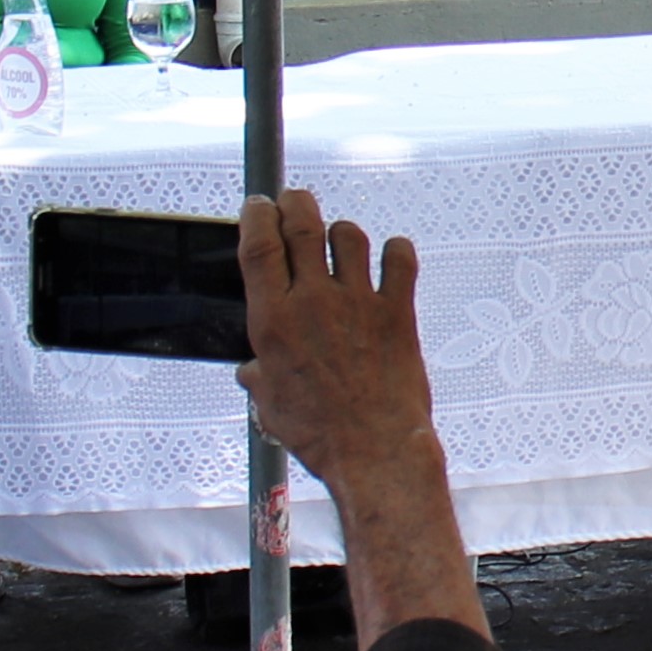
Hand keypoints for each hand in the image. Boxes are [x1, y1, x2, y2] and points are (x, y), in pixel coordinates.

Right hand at [236, 191, 485, 648]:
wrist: (375, 449)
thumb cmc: (319, 435)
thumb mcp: (272, 408)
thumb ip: (260, 379)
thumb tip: (251, 373)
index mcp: (273, 321)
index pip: (259, 246)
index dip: (257, 216)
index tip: (259, 204)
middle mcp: (313, 302)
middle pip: (303, 225)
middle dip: (297, 203)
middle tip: (296, 201)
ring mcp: (358, 302)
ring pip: (350, 235)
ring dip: (344, 232)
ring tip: (343, 243)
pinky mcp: (398, 311)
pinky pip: (400, 260)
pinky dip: (396, 251)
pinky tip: (393, 257)